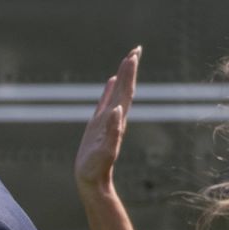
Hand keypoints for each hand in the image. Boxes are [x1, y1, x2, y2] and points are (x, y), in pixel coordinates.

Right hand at [74, 46, 140, 195]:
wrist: (92, 180)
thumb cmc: (98, 168)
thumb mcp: (105, 150)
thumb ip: (112, 131)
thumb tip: (118, 110)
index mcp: (117, 120)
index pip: (126, 92)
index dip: (129, 73)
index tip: (133, 54)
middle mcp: (115, 117)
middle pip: (125, 88)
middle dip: (129, 68)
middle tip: (136, 49)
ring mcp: (107, 120)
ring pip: (117, 92)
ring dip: (122, 75)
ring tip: (127, 60)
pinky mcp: (98, 125)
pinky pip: (105, 101)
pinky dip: (110, 89)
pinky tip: (112, 81)